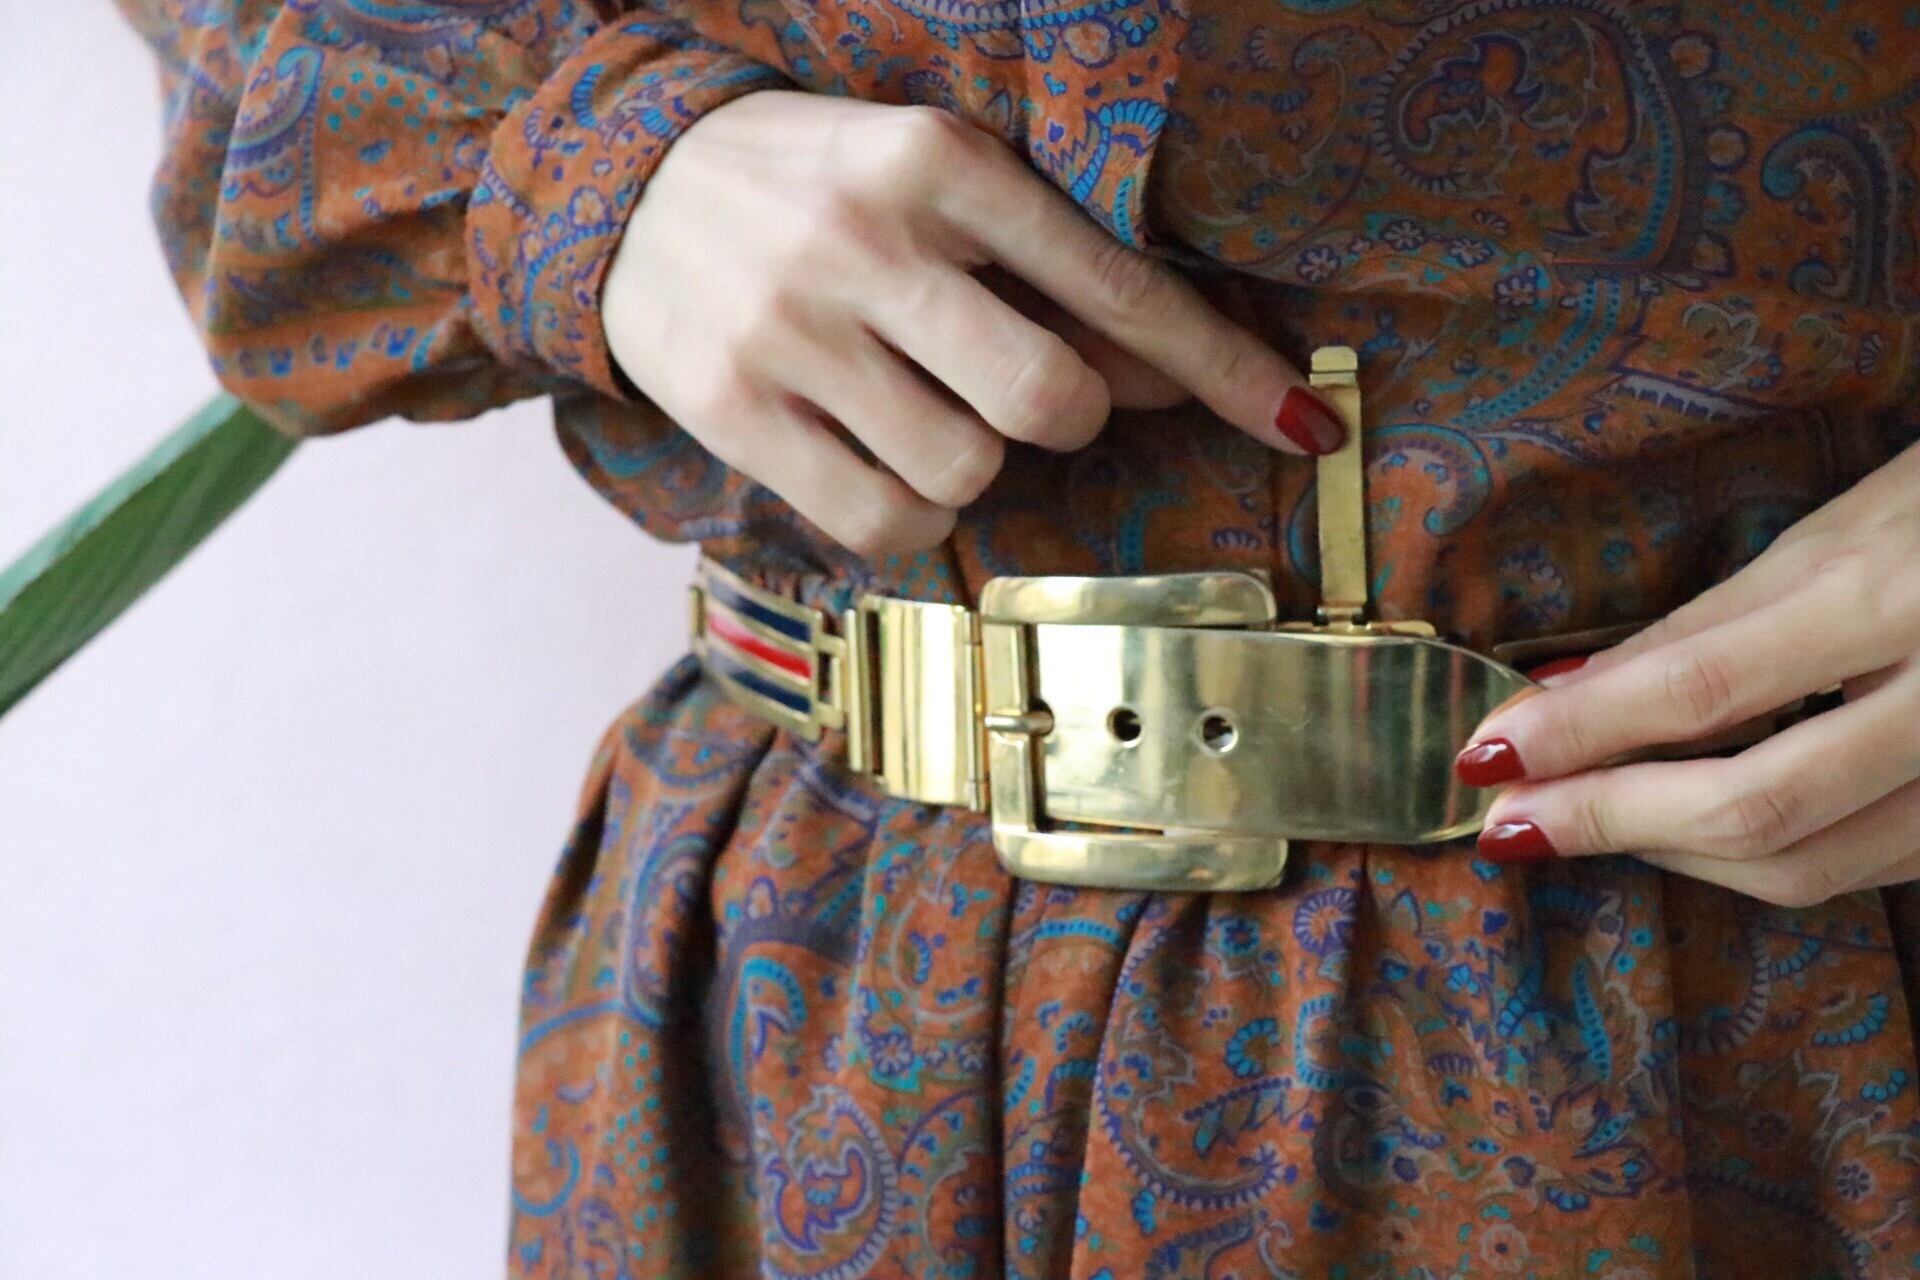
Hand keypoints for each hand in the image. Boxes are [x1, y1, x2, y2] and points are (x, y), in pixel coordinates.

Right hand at [601, 91, 1343, 557]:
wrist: (625, 187)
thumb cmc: (817, 184)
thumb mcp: (933, 177)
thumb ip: (1045, 269)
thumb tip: (1165, 376)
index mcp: (939, 159)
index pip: (1118, 286)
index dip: (1222, 367)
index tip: (1304, 425)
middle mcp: (870, 242)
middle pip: (1052, 401)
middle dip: (1064, 418)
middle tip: (1018, 390)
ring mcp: (794, 332)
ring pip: (968, 472)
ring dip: (973, 461)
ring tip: (917, 404)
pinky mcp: (734, 413)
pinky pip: (882, 524)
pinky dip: (909, 514)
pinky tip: (879, 456)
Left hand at [1455, 441, 1919, 907]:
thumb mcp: (1835, 532)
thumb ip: (1700, 628)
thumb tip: (1560, 691)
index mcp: (1897, 595)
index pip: (1701, 687)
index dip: (1579, 733)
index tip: (1484, 756)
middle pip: (1754, 807)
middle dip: (1609, 821)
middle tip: (1509, 820)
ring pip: (1807, 865)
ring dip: (1671, 854)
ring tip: (1581, 821)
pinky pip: (1861, 869)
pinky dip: (1754, 859)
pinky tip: (1684, 830)